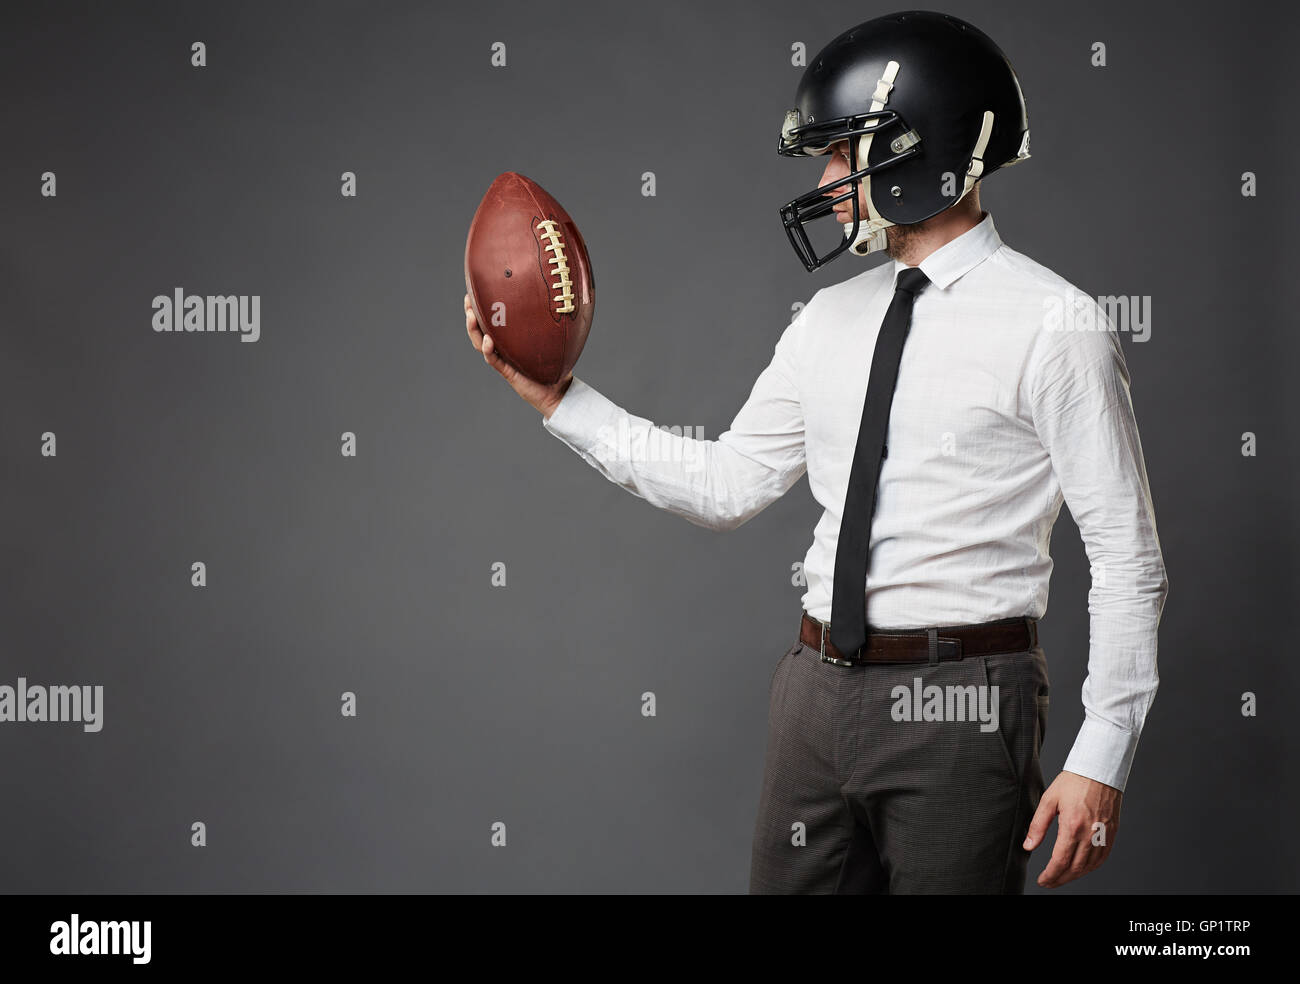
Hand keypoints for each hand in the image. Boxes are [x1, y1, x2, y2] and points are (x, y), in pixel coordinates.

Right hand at [464, 293, 573, 418]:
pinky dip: (489, 350)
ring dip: (474, 330)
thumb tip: (554, 296)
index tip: (475, 291)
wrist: (558, 391)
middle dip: (471, 315)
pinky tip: (488, 340)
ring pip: (481, 344)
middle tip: (468, 300)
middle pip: (479, 331)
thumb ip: (546, 322)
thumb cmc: (554, 364)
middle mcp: (502, 349)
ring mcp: (503, 360)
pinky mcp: (508, 372)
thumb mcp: (549, 337)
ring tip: (471, 316)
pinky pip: (494, 360)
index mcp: (509, 340)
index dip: (480, 308)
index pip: (490, 322)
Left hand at [1023, 770, 1122, 887]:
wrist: (1099, 770)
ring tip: (1062, 878)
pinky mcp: (1111, 833)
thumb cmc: (1073, 782)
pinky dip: (1090, 868)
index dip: (1050, 875)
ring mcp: (1103, 835)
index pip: (1060, 861)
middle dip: (1060, 879)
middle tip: (1049, 883)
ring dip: (1074, 876)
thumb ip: (1037, 826)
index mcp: (1072, 826)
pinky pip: (1102, 858)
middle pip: (1075, 868)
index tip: (1043, 880)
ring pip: (1089, 866)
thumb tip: (1028, 846)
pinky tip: (1081, 869)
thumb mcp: (1049, 800)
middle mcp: (1090, 834)